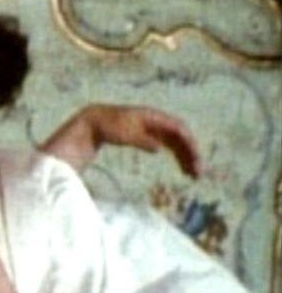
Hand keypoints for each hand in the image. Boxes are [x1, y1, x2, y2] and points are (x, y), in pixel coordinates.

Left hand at [86, 104, 201, 177]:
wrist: (94, 122)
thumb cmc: (108, 126)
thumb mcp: (125, 134)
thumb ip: (142, 141)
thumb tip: (159, 149)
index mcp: (154, 117)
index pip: (179, 128)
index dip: (188, 142)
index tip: (194, 157)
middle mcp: (159, 122)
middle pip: (181, 138)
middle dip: (191, 154)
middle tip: (198, 173)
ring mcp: (156, 130)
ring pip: (177, 144)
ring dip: (187, 158)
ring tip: (194, 175)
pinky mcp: (151, 138)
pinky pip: (170, 147)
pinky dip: (177, 158)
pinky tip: (183, 170)